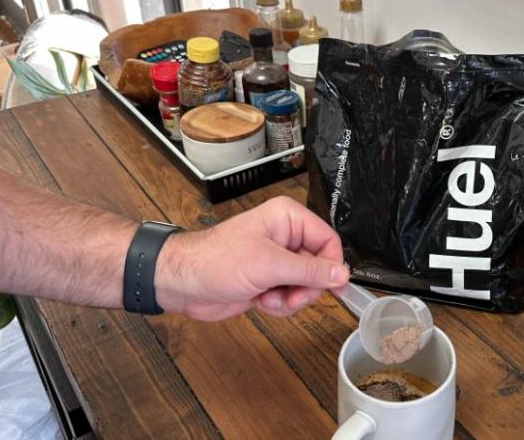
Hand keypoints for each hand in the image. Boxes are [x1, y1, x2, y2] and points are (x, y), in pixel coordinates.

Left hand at [155, 196, 347, 320]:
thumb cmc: (214, 261)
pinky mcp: (268, 280)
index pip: (327, 240)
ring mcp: (276, 260)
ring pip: (306, 285)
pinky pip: (290, 296)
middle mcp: (285, 237)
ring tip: (269, 297)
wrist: (182, 284)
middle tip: (291, 296)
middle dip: (306, 287)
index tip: (331, 287)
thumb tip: (341, 274)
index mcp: (287, 219)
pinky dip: (280, 305)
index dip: (331, 266)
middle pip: (319, 266)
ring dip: (291, 299)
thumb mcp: (269, 265)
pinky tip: (260, 301)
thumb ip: (309, 271)